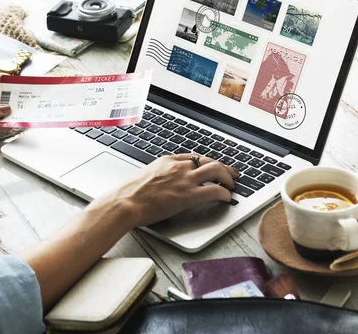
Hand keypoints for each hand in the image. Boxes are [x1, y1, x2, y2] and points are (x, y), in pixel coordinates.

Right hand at [108, 154, 239, 227]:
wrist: (126, 201)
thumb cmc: (129, 194)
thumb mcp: (144, 176)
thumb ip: (158, 176)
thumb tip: (160, 183)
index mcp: (166, 161)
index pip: (193, 157)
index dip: (206, 162)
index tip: (211, 166)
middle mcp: (178, 166)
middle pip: (208, 161)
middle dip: (223, 167)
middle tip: (231, 173)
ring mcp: (185, 179)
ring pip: (216, 170)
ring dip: (227, 178)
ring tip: (231, 185)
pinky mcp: (189, 195)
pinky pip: (215, 190)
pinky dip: (225, 193)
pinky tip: (227, 198)